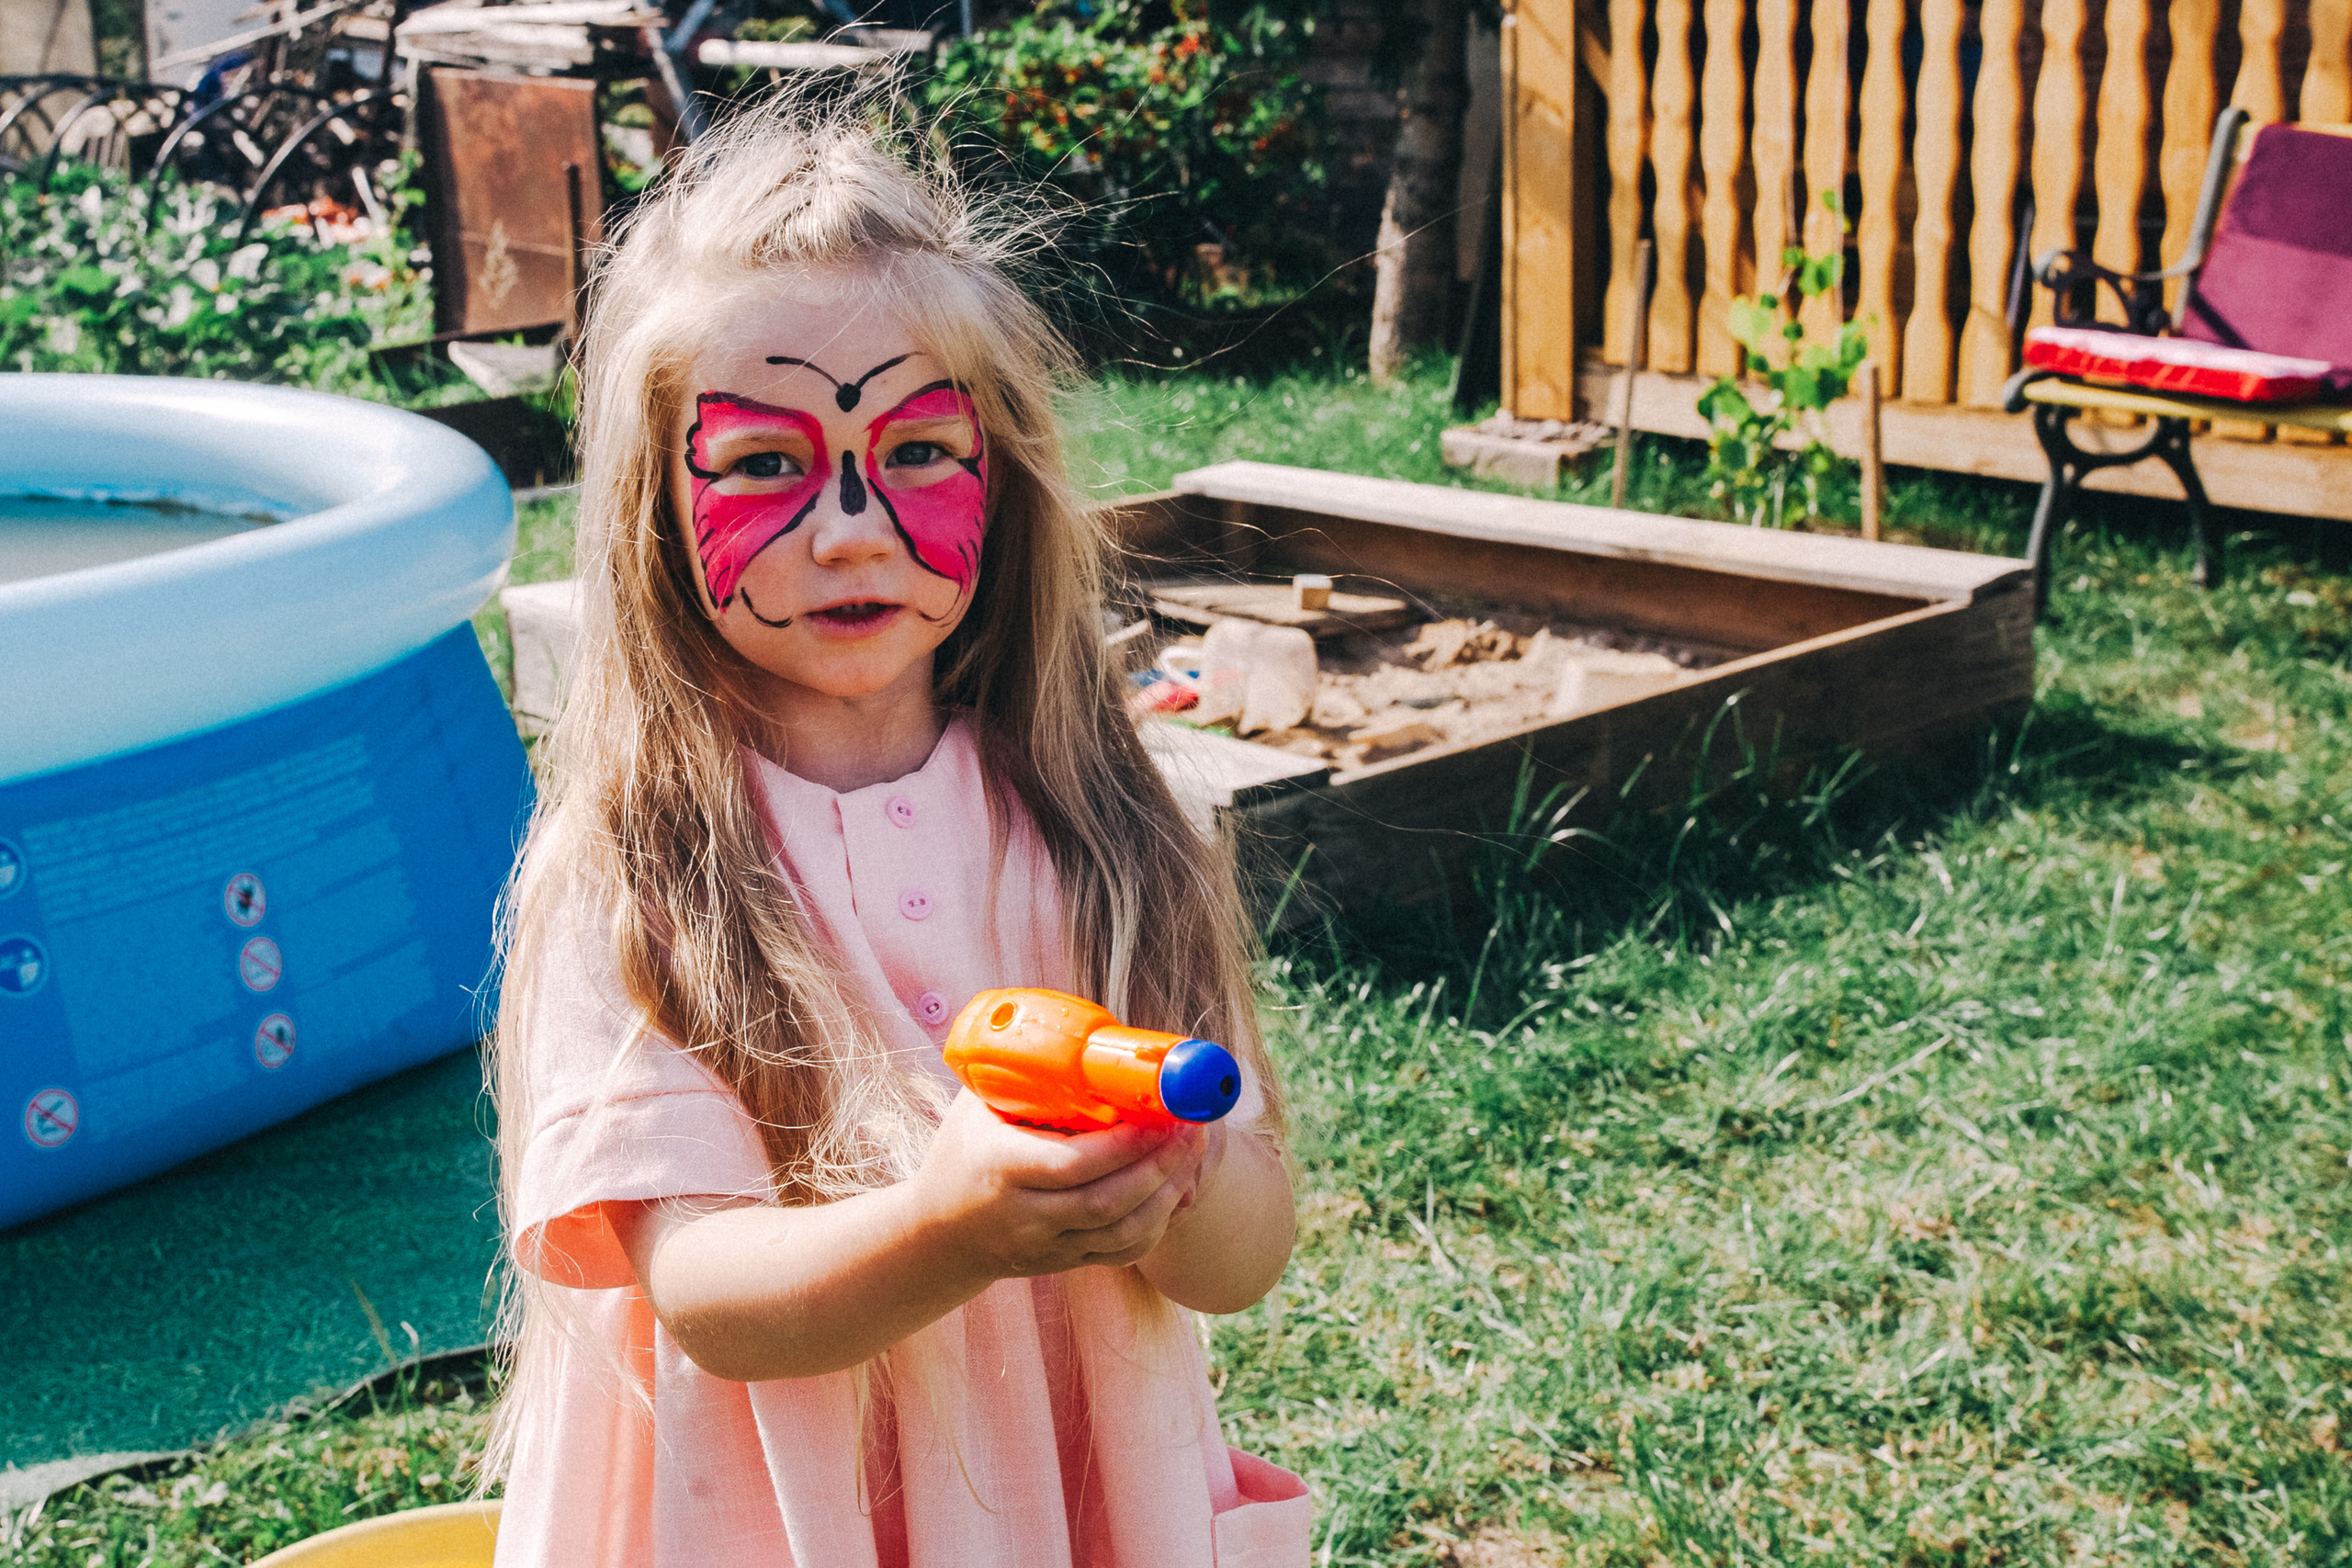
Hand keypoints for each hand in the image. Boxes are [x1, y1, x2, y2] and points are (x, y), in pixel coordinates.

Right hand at [908, 1090, 1208, 1283]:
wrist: (938, 1232)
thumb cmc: (962, 1151)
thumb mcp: (976, 1105)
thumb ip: (1026, 1074)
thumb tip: (1094, 1035)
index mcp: (1000, 1168)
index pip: (1073, 1164)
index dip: (1126, 1143)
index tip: (1162, 1112)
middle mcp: (1025, 1215)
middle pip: (1109, 1200)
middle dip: (1162, 1163)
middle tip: (1192, 1125)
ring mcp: (1046, 1247)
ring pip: (1124, 1232)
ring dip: (1169, 1193)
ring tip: (1192, 1152)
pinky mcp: (1064, 1264)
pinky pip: (1124, 1251)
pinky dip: (1158, 1223)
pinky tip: (1175, 1189)